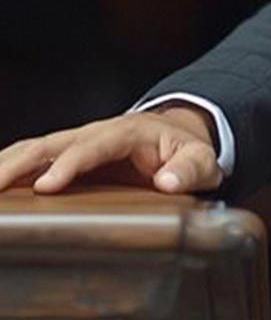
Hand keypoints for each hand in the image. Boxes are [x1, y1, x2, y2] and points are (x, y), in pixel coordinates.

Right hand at [0, 105, 222, 195]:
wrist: (176, 136)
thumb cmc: (187, 152)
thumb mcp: (201, 161)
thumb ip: (189, 170)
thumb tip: (168, 182)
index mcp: (125, 133)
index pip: (91, 147)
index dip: (68, 165)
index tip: (46, 186)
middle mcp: (93, 133)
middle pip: (48, 144)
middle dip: (17, 164)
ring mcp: (75, 143)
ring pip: (31, 150)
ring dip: (3, 166)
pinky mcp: (65, 156)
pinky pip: (30, 160)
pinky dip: (6, 169)